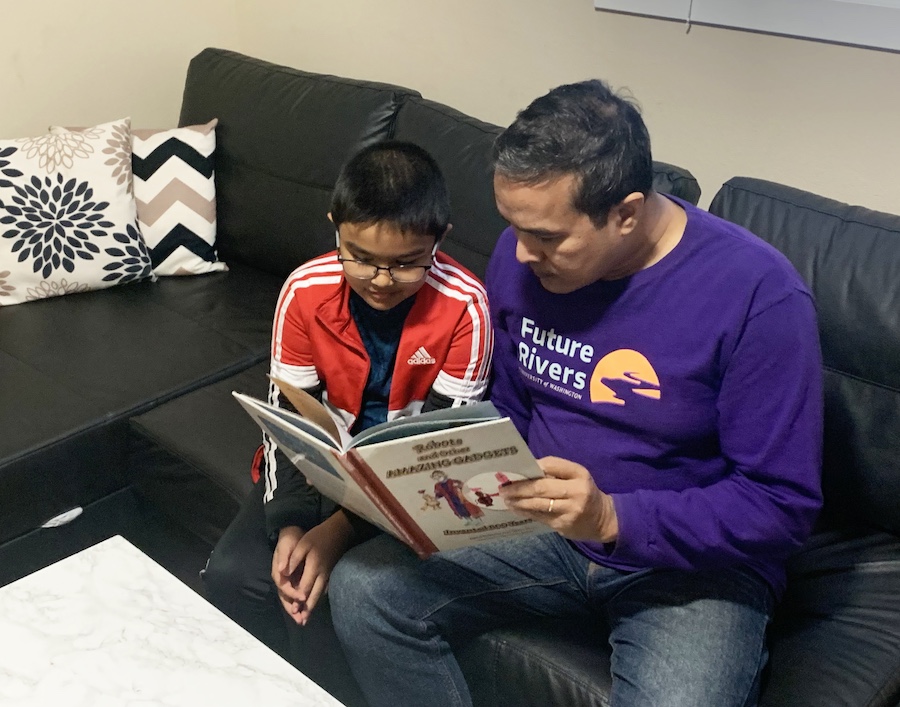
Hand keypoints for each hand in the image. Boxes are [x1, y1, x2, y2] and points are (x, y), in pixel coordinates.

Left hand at [271, 513, 353, 624]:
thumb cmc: (318, 536)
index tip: (293, 610)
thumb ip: (293, 559)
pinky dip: (318, 598)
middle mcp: (322, 574)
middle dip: (307, 608)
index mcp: (314, 567)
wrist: (339, 530)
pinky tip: (315, 602)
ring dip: (313, 606)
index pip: (305, 587)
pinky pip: (324, 589)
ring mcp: (328, 574)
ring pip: (320, 593)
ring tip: (307, 617)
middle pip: (314, 595)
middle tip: (302, 621)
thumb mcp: (303, 544)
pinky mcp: (331, 573)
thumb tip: (284, 573)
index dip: (299, 599)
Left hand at [499, 456, 617, 542]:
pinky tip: (516, 508)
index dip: (532, 467)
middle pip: (541, 487)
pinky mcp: (563, 525)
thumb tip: (525, 471)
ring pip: (538, 504)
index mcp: (579, 474)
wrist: (602, 519)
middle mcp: (576, 491)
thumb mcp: (576, 477)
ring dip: (518, 502)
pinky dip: (526, 512)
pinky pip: (540, 517)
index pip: (551, 464)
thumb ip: (556, 472)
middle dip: (519, 488)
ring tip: (506, 499)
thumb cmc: (583, 492)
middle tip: (504, 489)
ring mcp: (570, 510)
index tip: (516, 469)